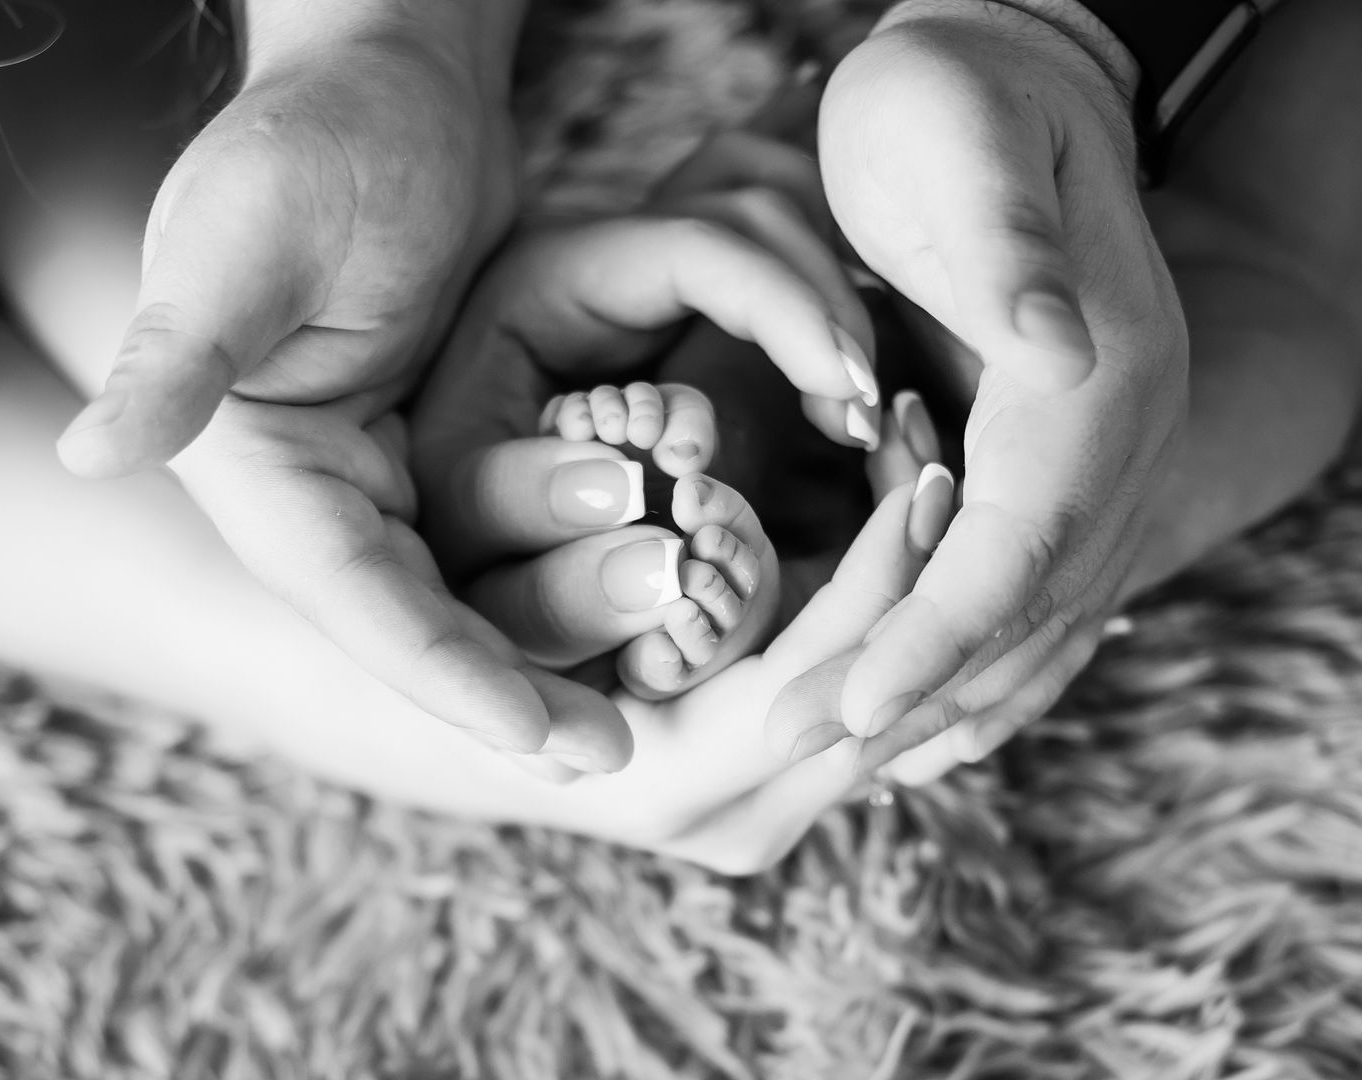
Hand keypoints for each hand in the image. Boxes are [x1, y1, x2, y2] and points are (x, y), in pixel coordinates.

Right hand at [48, 19, 594, 754]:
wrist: (389, 93)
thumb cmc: (312, 145)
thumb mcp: (244, 240)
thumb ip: (179, 353)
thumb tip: (89, 451)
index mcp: (263, 472)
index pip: (359, 603)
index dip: (449, 679)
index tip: (545, 740)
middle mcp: (321, 498)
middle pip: (428, 626)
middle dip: (523, 684)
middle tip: (620, 744)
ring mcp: (388, 483)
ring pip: (478, 597)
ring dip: (563, 636)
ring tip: (652, 674)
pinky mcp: (448, 455)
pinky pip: (511, 548)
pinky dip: (570, 582)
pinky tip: (639, 618)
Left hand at [798, 0, 1187, 757]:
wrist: (1015, 73)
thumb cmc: (957, 105)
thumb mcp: (967, 144)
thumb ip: (1008, 249)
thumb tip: (1052, 350)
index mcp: (1094, 378)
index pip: (1012, 546)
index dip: (929, 637)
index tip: (843, 711)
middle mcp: (1120, 437)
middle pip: (1028, 608)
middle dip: (920, 691)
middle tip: (801, 753)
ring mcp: (1104, 457)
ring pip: (1041, 618)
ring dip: (953, 699)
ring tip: (857, 764)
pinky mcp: (1065, 463)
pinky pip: (1040, 590)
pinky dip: (985, 662)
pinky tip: (928, 707)